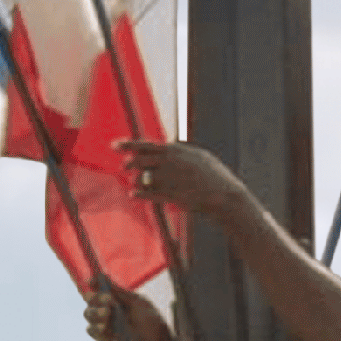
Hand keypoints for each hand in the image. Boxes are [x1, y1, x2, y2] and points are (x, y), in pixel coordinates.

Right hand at [82, 281, 169, 340]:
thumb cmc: (152, 323)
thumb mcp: (137, 302)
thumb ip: (118, 290)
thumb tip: (100, 274)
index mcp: (118, 301)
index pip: (99, 290)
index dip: (93, 284)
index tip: (92, 282)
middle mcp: (110, 312)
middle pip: (90, 301)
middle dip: (95, 298)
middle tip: (108, 300)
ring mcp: (106, 326)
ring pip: (89, 314)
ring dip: (94, 311)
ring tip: (107, 313)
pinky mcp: (105, 340)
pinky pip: (91, 331)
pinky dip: (94, 326)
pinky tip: (103, 326)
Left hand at [120, 140, 258, 224]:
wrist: (227, 196)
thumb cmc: (216, 176)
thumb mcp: (201, 156)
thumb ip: (182, 150)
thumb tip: (170, 144)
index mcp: (176, 151)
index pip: (145, 145)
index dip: (127, 145)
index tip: (114, 145)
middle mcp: (170, 163)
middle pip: (140, 161)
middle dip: (129, 163)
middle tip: (124, 166)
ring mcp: (170, 180)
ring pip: (143, 178)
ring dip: (136, 181)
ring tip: (133, 183)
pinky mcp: (172, 196)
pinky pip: (149, 194)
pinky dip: (140, 194)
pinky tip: (133, 195)